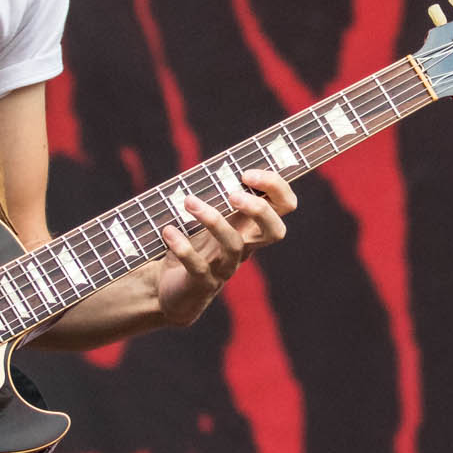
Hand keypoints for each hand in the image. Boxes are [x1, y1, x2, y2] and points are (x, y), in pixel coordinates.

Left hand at [155, 169, 296, 326]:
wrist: (170, 291)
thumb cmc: (192, 246)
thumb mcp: (207, 218)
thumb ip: (215, 194)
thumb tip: (215, 161)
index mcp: (251, 226)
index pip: (284, 205)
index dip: (275, 186)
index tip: (247, 173)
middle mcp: (245, 247)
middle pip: (275, 231)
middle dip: (259, 209)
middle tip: (233, 194)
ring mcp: (225, 267)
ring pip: (233, 245)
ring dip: (212, 219)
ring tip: (188, 201)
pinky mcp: (202, 283)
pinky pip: (197, 265)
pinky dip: (182, 245)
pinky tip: (168, 230)